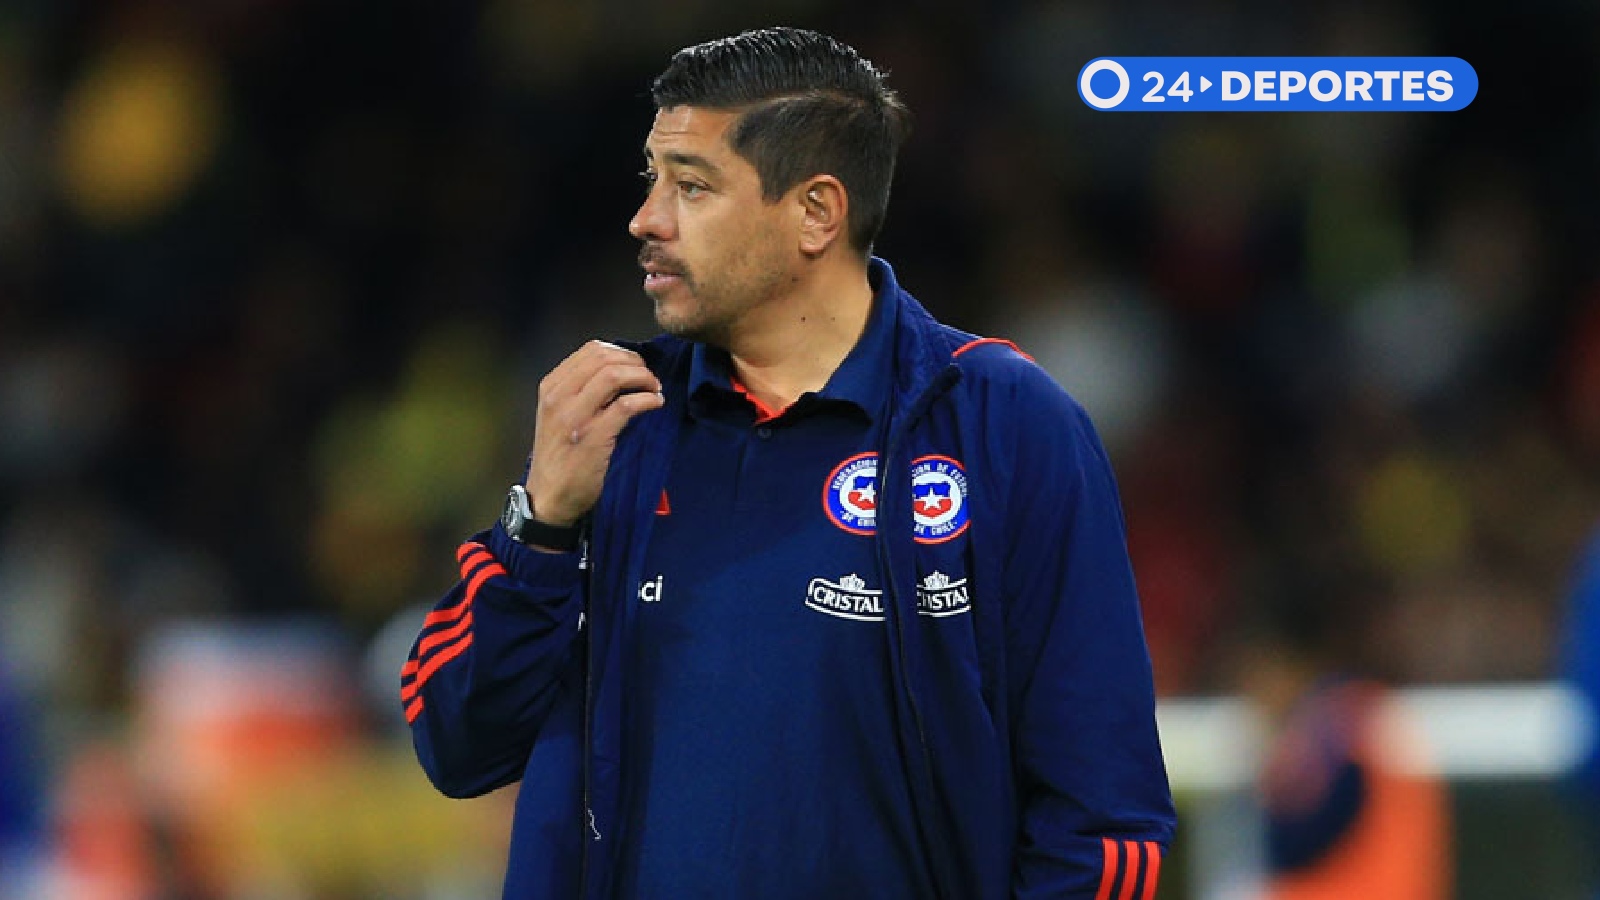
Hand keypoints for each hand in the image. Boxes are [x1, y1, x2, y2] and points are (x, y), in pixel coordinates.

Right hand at [525, 341, 664, 525]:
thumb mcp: (558, 416)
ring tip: (654, 389)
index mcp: (551, 387)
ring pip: (614, 375)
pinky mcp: (594, 437)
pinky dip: (647, 400)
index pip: (591, 350)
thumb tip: (620, 370)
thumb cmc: (560, 456)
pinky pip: (626, 405)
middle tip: (650, 378)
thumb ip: (579, 391)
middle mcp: (559, 397)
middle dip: (636, 363)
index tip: (637, 366)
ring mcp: (575, 417)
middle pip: (605, 358)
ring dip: (643, 378)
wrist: (549, 497)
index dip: (622, 353)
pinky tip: (655, 404)